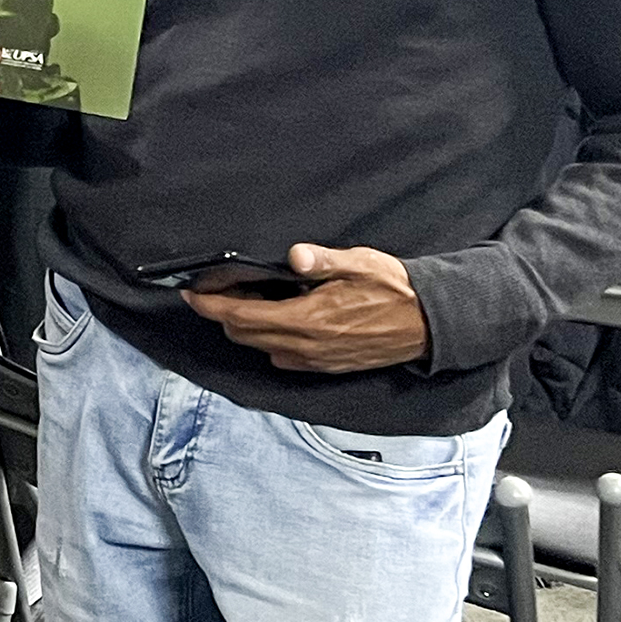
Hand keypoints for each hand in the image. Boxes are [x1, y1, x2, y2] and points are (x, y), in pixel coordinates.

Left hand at [186, 245, 431, 373]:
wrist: (430, 323)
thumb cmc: (395, 288)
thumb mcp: (360, 264)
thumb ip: (323, 261)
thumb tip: (295, 255)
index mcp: (308, 320)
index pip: (240, 317)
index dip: (209, 306)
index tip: (190, 293)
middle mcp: (305, 346)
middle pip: (243, 335)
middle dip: (223, 314)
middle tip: (220, 289)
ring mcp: (315, 360)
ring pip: (260, 347)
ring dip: (246, 327)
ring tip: (250, 300)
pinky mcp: (325, 366)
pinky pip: (282, 357)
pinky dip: (268, 339)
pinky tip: (278, 318)